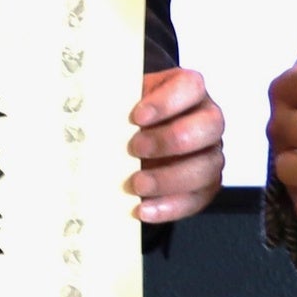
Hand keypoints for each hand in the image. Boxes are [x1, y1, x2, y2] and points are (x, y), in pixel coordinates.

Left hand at [127, 67, 225, 222]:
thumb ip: (115, 104)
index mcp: (189, 90)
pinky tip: (143, 209)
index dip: (167, 102)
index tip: (137, 116)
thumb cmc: (129, 115)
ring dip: (169, 179)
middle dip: (170, 140)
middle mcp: (208, 120)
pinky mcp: (205, 187)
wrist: (133, 140)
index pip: (192, 87)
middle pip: (210, 126)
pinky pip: (197, 199)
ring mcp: (211, 154)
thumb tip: (86, 115)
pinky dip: (169, 206)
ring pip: (207, 167)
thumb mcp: (124, 101)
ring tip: (136, 184)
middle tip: (134, 149)